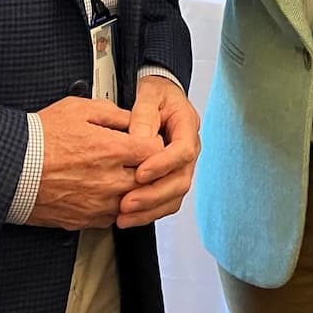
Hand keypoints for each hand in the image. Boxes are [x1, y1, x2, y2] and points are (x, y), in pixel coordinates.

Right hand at [27, 97, 164, 229]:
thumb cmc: (40, 138)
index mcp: (111, 150)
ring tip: (116, 175)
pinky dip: (112, 206)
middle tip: (135, 159)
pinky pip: (111, 217)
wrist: (10, 169)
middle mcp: (109, 180)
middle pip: (148, 180)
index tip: (145, 141)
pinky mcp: (84, 219)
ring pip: (133, 201)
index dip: (153, 143)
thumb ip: (112, 113)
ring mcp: (97, 204)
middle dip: (146, 169)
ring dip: (130, 190)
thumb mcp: (78, 109)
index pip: (154, 151)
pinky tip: (101, 192)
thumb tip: (132, 119)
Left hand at [117, 75, 200, 228]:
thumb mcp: (149, 95)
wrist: (160, 98)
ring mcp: (181, 167)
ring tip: (124, 216)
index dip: (163, 164)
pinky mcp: (170, 179)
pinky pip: (166, 202)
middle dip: (153, 195)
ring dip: (150, 209)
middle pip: (181, 180)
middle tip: (127, 202)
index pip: (183, 151)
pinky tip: (129, 217)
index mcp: (187, 126)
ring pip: (174, 196)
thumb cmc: (156, 95)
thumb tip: (139, 140)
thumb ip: (143, 115)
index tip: (140, 173)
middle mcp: (188, 150)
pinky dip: (148, 212)